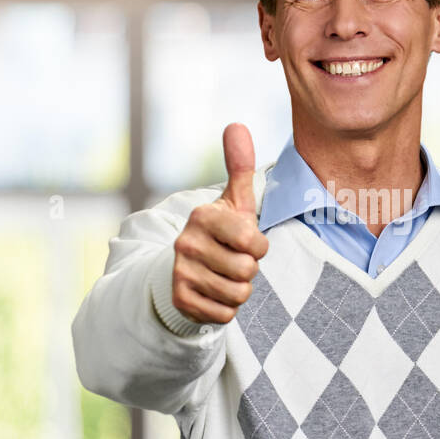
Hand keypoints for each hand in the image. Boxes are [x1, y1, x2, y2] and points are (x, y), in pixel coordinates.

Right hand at [170, 123, 269, 325]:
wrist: (184, 269)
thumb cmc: (222, 232)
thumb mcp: (234, 201)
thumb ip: (239, 166)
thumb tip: (236, 125)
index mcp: (203, 216)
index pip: (253, 241)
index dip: (259, 246)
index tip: (246, 242)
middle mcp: (186, 242)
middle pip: (247, 270)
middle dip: (248, 270)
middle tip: (233, 261)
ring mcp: (181, 272)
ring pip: (238, 294)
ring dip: (239, 289)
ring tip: (225, 276)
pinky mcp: (181, 300)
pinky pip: (225, 314)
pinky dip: (226, 308)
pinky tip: (214, 293)